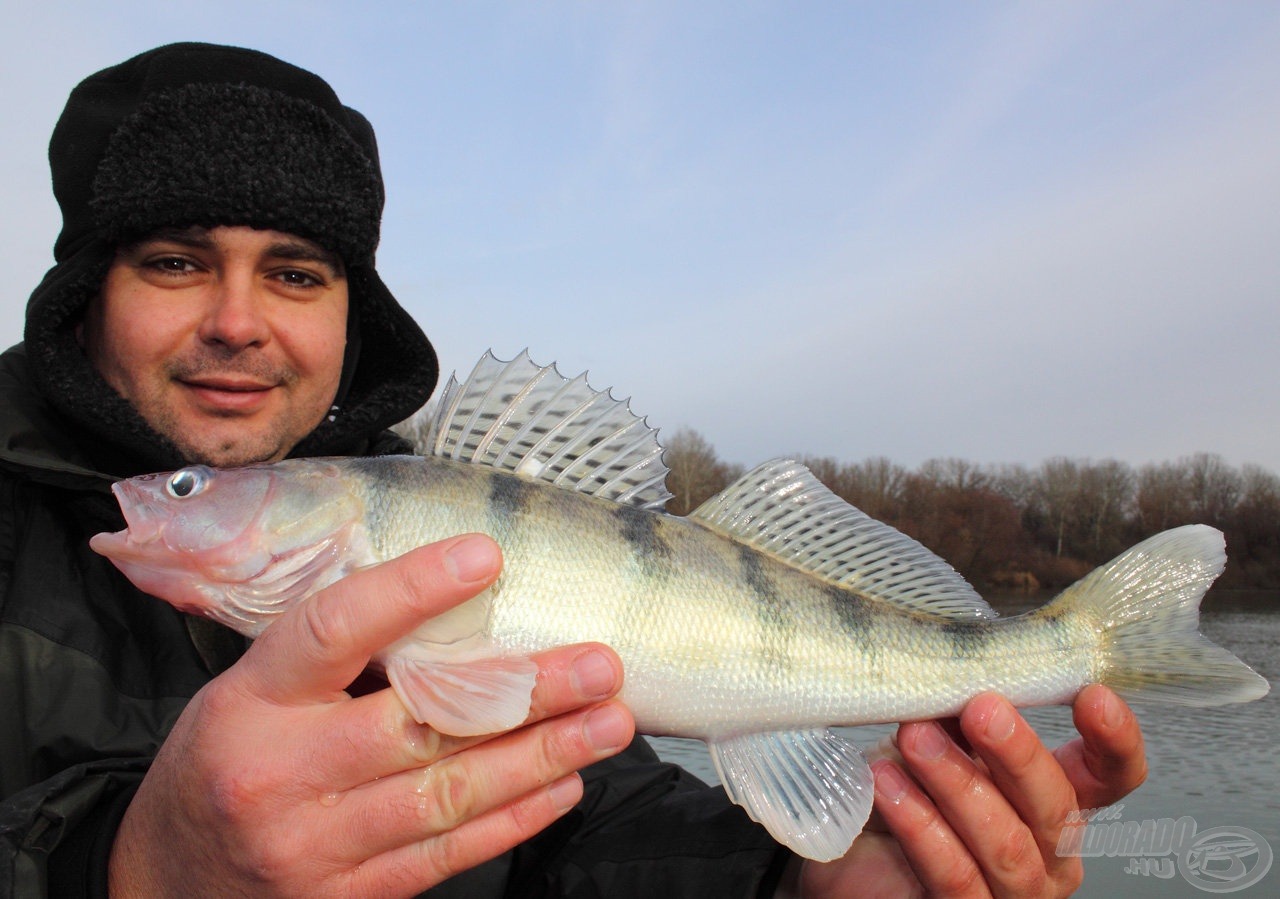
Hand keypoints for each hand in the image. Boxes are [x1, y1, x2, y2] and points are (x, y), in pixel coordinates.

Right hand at [108, 534, 634, 896]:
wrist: (161, 884)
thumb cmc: (222, 763)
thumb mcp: (247, 693)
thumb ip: (333, 660)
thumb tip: (451, 604)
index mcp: (251, 702)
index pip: (334, 630)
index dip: (412, 589)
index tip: (486, 556)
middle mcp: (280, 774)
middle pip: (417, 724)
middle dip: (522, 694)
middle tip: (600, 665)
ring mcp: (313, 848)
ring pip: (446, 795)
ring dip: (540, 757)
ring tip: (609, 723)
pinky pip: (443, 857)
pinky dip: (513, 819)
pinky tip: (564, 784)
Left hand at [798, 686, 1146, 897]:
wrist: (849, 850)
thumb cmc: (905, 790)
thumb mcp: (938, 739)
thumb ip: (963, 712)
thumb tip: (967, 668)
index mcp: (1056, 801)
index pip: (1110, 776)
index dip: (1114, 740)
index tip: (1091, 695)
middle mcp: (1048, 853)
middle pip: (1056, 808)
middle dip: (1017, 754)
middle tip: (980, 709)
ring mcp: (1011, 893)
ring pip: (1005, 845)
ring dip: (958, 783)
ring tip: (915, 738)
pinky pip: (953, 876)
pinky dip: (921, 826)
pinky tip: (889, 787)